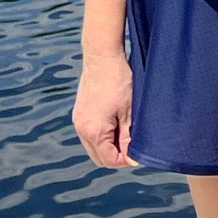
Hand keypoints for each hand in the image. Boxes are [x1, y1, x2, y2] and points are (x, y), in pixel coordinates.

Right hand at [73, 51, 136, 168]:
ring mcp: (78, 121)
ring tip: (127, 131)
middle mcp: (81, 129)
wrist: (102, 56)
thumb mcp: (130, 112)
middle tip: (134, 145)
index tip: (139, 152)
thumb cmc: (119, 81)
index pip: (109, 160)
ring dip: (110, 145)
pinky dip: (103, 135)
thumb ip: (129, 138)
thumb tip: (132, 159)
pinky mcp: (79, 113)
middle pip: (99, 157)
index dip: (126, 160)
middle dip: (117, 156)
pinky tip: (117, 123)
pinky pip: (90, 134)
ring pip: (94, 146)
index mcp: (93, 131)